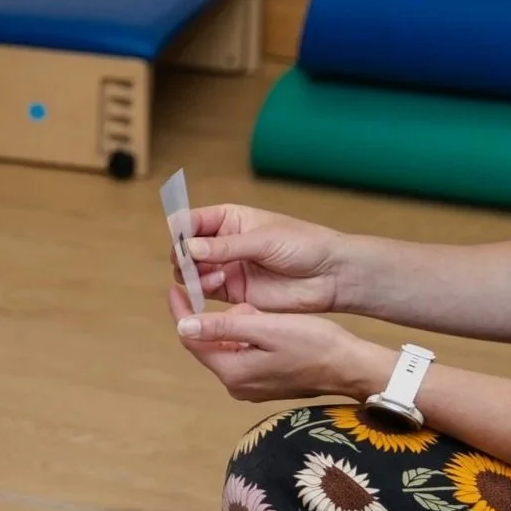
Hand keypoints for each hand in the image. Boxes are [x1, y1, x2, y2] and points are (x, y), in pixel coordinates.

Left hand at [169, 293, 393, 402]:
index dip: (181, 312)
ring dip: (236, 327)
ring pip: (227, 348)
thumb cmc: (314, 343)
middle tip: (246, 304)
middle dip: (219, 320)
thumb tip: (183, 326)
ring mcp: (249, 388)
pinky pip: (243, 356)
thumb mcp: (266, 327)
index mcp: (232, 372)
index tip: (176, 288)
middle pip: (209, 344)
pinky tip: (268, 327)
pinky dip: (248, 338)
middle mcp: (236, 385)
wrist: (351, 367)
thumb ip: (223, 326)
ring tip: (262, 315)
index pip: (192, 339)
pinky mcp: (263, 385)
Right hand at [171, 204, 344, 314]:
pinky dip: (202, 289)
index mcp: (230, 219)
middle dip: (182, 254)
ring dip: (192, 273)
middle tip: (189, 261)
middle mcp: (224, 243)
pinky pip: (205, 290)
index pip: (193, 220)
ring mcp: (227, 267)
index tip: (179, 239)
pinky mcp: (233, 291)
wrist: (331, 275)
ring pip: (191, 271)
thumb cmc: (304, 245)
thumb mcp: (263, 240)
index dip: (181, 229)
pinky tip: (216, 284)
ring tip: (213, 274)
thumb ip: (225, 246)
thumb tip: (188, 247)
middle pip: (186, 247)